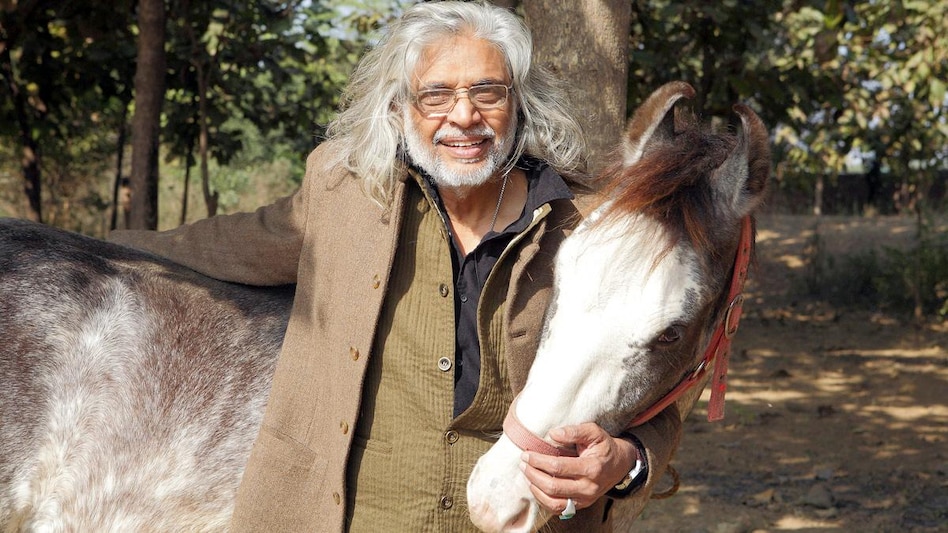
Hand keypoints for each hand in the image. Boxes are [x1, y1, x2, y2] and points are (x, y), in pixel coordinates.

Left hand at [518, 423, 637, 514]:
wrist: (619, 465)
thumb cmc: (603, 446)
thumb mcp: (594, 432)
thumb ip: (574, 431)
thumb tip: (553, 434)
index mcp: (592, 468)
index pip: (558, 467)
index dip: (539, 461)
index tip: (527, 454)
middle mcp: (589, 488)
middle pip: (553, 487)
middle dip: (533, 474)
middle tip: (523, 463)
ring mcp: (585, 500)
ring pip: (554, 502)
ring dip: (536, 489)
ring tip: (527, 474)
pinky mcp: (581, 506)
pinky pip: (557, 509)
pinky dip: (542, 499)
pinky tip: (535, 486)